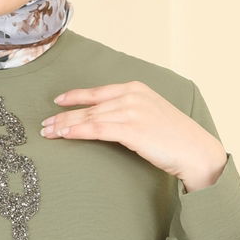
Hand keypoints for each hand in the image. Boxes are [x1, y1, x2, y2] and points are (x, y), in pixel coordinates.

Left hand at [39, 81, 228, 189]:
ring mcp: (131, 111)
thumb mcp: (151, 114)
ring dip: (65, 125)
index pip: (97, 92)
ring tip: (48, 133)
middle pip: (89, 106)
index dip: (75, 97)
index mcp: (136, 88)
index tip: (57, 102)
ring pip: (89, 117)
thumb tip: (109, 119)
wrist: (195, 150)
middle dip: (63, 116)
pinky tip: (65, 135)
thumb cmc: (175, 138)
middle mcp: (131, 96)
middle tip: (44, 125)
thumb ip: (130, 111)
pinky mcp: (131, 129)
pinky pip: (97, 129)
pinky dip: (78, 131)